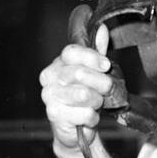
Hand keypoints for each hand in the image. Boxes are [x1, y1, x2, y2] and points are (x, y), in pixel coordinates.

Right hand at [39, 24, 111, 151]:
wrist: (75, 127)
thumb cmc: (84, 98)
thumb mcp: (92, 73)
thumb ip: (96, 53)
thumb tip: (101, 30)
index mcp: (57, 64)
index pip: (71, 52)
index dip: (92, 57)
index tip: (106, 65)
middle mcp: (49, 78)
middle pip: (79, 73)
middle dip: (100, 82)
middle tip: (106, 88)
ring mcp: (49, 96)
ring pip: (83, 94)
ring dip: (97, 101)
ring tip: (96, 104)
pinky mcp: (54, 115)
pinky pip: (84, 113)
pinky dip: (93, 117)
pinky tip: (89, 117)